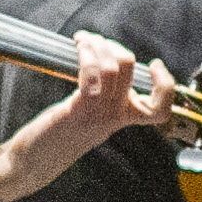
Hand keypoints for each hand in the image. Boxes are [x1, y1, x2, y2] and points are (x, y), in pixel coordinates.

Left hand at [0, 32, 173, 196]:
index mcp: (122, 118)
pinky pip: (91, 75)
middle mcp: (115, 117)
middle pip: (131, 70)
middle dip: (114, 46)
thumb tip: (103, 61)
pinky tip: (77, 46)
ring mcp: (98, 115)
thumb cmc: (58, 134)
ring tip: (83, 41)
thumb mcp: (91, 116)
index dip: (166, 84)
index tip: (152, 65)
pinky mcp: (78, 110)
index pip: (160, 109)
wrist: (36, 161)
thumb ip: (103, 96)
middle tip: (96, 43)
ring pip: (112, 68)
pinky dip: (86, 54)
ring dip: (97, 45)